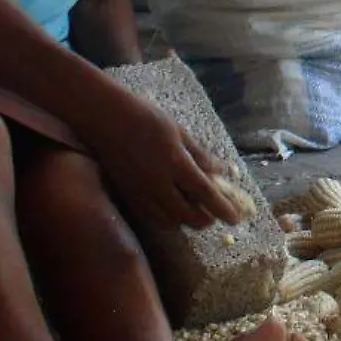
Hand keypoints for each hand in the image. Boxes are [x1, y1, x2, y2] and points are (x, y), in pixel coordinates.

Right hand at [81, 89, 243, 230]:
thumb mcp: (179, 131)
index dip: (222, 207)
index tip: (236, 218)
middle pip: (187, 215)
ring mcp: (141, 191)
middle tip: (214, 215)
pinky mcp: (127, 194)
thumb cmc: (146, 117)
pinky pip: (150, 216)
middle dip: (205, 220)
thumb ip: (199, 154)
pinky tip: (171, 210)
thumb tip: (219, 170)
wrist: (105, 118)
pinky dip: (165, 219)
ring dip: (185, 222)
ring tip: (194, 214)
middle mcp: (158, 183)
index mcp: (176, 163)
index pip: (205, 193)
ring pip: (168, 221)